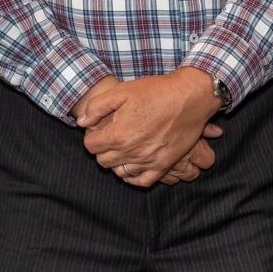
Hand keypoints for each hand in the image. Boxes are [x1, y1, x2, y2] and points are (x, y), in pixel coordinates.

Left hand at [78, 68, 222, 186]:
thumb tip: (82, 123)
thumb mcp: (122, 90)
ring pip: (120, 172)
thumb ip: (97, 107)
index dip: (91, 135)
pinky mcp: (164, 165)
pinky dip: (133, 177)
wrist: (189, 97)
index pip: (91, 146)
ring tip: (122, 148)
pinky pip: (142, 181)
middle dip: (102, 149)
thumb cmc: (156, 91)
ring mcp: (148, 161)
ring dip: (117, 162)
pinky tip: (132, 166)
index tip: (98, 129)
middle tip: (110, 136)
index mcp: (118, 134)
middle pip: (103, 161)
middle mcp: (131, 152)